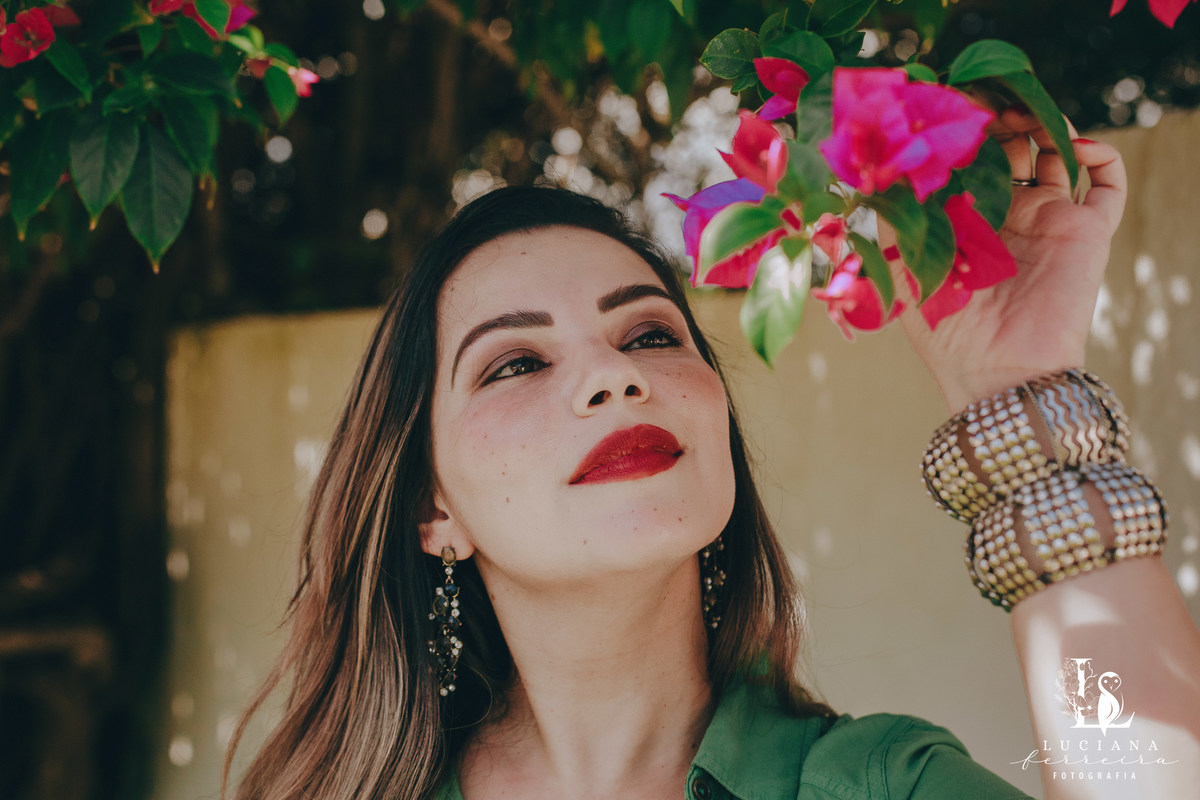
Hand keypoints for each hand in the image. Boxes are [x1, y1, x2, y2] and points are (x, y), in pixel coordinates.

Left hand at [880, 107, 1127, 413]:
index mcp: (968, 223)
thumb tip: (875, 171)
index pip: (971, 162)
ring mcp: (1051, 221)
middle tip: (990, 104)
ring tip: (1026, 114)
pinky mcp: (1088, 232)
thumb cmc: (945, 331)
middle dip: (1004, 122)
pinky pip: (1108, 185)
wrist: (996, 372)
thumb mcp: (904, 267)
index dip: (965, 133)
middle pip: (1015, 150)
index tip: (952, 106)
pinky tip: (1075, 144)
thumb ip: (893, 219)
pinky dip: (1102, 155)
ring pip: (1060, 156)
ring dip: (1047, 126)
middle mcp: (1011, 218)